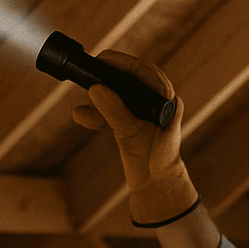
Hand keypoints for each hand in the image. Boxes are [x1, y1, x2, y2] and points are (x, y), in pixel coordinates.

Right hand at [72, 51, 197, 222]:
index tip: (102, 59)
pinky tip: (82, 115)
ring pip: (122, 96)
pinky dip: (100, 115)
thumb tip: (96, 89)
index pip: (145, 72)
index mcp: (167, 102)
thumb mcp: (132, 135)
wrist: (157, 189)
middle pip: (132, 81)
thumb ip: (114, 112)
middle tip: (91, 70)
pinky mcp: (135, 126)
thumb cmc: (155, 163)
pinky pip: (116, 113)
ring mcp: (147, 115)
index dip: (123, 63)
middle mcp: (159, 104)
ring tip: (85, 96)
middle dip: (110, 77)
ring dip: (102, 98)